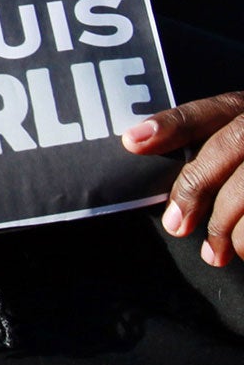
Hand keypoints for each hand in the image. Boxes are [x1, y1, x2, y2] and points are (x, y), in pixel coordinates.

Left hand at [124, 92, 243, 266]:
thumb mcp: (239, 150)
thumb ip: (211, 157)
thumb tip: (168, 197)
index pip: (211, 111)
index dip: (172, 124)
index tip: (131, 142)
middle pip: (233, 142)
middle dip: (197, 185)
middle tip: (176, 226)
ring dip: (230, 226)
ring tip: (217, 252)